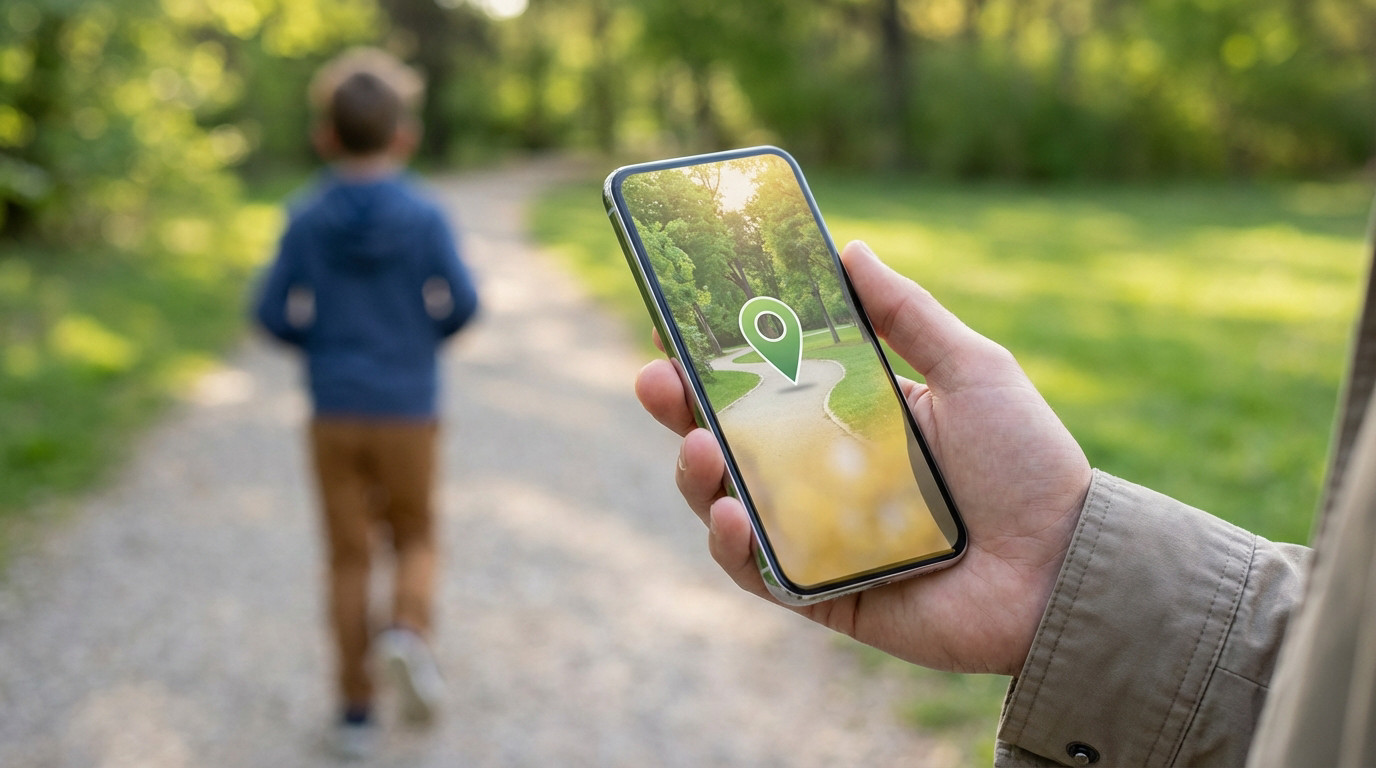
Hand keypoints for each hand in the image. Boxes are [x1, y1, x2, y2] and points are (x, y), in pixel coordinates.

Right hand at [635, 240, 1091, 675]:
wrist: (1065, 569)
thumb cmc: (1028, 465)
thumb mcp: (973, 369)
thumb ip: (908, 315)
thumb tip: (849, 250)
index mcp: (850, 414)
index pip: (765, 378)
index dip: (714, 351)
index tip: (675, 317)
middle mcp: (822, 472)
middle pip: (727, 436)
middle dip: (678, 406)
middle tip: (655, 377)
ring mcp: (814, 533)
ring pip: (726, 500)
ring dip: (695, 473)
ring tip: (697, 447)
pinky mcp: (819, 592)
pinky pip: (756, 570)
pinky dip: (732, 545)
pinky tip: (732, 515)